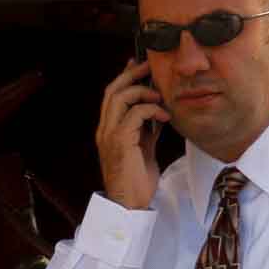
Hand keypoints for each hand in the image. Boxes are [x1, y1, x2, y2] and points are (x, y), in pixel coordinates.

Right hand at [96, 59, 168, 210]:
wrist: (130, 204)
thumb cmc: (137, 180)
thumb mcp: (144, 148)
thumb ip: (146, 129)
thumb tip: (157, 111)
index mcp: (108, 129)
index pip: (111, 95)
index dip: (124, 77)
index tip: (139, 64)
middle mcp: (104, 129)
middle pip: (112, 90)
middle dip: (131, 74)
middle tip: (149, 67)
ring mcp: (109, 135)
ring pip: (119, 97)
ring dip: (142, 91)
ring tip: (159, 96)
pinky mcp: (120, 142)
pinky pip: (134, 114)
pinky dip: (150, 110)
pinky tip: (164, 116)